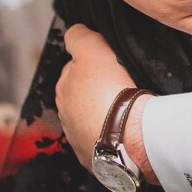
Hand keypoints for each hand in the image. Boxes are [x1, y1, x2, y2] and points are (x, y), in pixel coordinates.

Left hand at [56, 24, 150, 179]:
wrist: (128, 134)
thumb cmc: (110, 91)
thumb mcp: (92, 48)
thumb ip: (79, 37)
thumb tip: (74, 32)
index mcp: (63, 90)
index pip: (74, 71)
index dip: (92, 64)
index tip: (108, 65)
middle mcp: (66, 117)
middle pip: (83, 97)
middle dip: (97, 91)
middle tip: (120, 85)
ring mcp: (80, 140)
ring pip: (94, 120)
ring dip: (106, 114)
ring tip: (126, 109)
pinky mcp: (97, 159)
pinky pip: (105, 142)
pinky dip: (113, 135)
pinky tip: (126, 129)